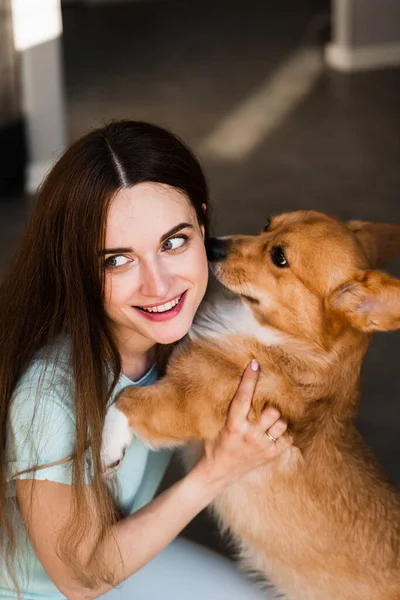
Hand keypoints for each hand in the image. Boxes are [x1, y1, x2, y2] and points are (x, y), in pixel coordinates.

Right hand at [197, 360, 288, 490]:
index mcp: (233, 425)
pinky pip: (287, 438)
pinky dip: (283, 432)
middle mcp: (250, 435)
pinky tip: (275, 431)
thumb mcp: (218, 424)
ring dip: (277, 419)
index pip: (243, 397)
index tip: (255, 364)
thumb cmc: (216, 444)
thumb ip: (231, 409)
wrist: (218, 473)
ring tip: (270, 418)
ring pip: (282, 423)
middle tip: (266, 401)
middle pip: (272, 411)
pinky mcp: (271, 455)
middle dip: (270, 404)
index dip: (249, 379)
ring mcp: (262, 446)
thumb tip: (241, 384)